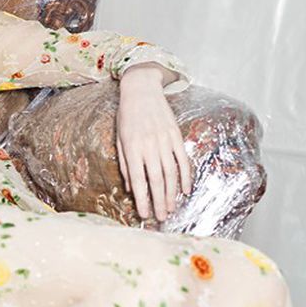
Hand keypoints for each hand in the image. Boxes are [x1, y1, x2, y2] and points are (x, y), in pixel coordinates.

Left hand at [116, 64, 191, 221]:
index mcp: (132, 149)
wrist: (141, 89)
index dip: (142, 199)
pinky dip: (185, 176)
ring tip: (172, 208)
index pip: (138, 180)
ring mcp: (164, 140)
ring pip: (171, 172)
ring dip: (172, 193)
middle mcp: (149, 146)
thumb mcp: (119, 139)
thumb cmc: (127, 116)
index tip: (144, 214)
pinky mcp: (176, 134)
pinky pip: (182, 159)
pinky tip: (186, 189)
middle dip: (159, 201)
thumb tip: (130, 188)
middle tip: (161, 218)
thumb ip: (125, 164)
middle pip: (156, 180)